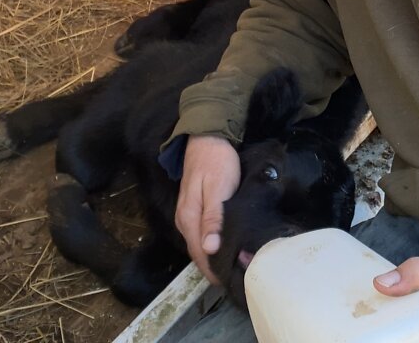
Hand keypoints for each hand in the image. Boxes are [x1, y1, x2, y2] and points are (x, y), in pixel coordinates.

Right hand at [174, 135, 240, 283]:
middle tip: (234, 278)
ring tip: (230, 267)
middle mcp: (183, 219)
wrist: (206, 137)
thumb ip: (213, 219)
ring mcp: (186, 214)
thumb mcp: (219, 189)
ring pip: (198, 243)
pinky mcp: (193, 207)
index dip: (213, 270)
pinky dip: (210, 244)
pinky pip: (199, 233)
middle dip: (213, 267)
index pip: (200, 254)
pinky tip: (222, 247)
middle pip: (197, 252)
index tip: (230, 282)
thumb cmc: (216, 162)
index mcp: (188, 218)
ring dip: (211, 257)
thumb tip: (209, 249)